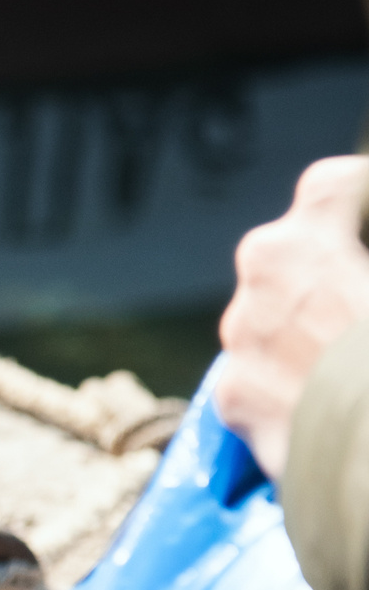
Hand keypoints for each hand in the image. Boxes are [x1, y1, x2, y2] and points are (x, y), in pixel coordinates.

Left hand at [217, 156, 368, 479]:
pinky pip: (265, 372)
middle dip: (338, 262)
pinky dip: (299, 376)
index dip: (362, 191)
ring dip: (314, 322)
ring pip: (275, 314)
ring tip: (357, 353)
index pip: (332, 186)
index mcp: (302, 245)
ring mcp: (238, 347)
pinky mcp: (234, 403)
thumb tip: (363, 275)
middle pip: (296, 254)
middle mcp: (256, 287)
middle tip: (363, 283)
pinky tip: (338, 395)